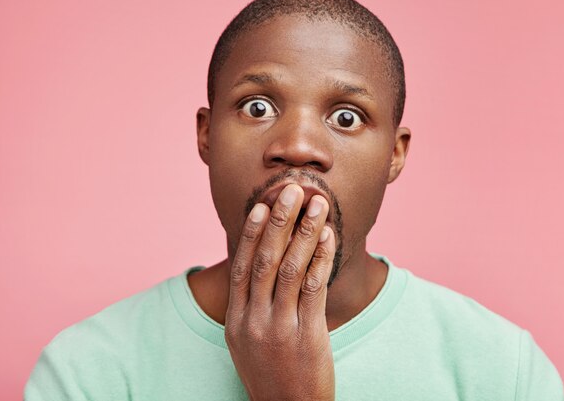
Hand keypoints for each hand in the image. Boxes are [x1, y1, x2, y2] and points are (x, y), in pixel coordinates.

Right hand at [225, 184, 335, 400]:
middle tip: (291, 191)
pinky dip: (320, 259)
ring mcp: (278, 329)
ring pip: (290, 269)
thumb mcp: (248, 341)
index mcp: (235, 320)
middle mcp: (252, 320)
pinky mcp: (306, 337)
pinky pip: (313, 289)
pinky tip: (327, 237)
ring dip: (304, 232)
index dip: (252, 233)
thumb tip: (263, 269)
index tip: (261, 206)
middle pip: (265, 260)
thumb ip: (251, 306)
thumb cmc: (271, 373)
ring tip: (315, 204)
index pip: (242, 267)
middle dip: (279, 221)